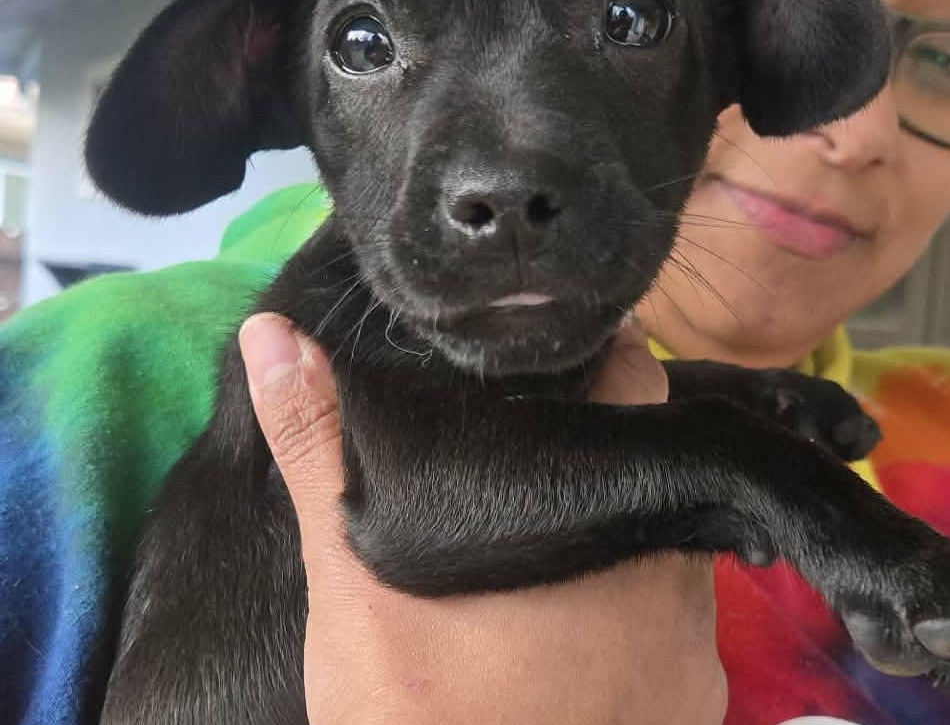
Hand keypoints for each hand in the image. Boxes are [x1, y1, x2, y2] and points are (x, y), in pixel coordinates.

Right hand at [239, 314, 725, 724]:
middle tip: (524, 425)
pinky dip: (626, 600)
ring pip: (658, 538)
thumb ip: (320, 446)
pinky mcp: (688, 709)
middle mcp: (672, 569)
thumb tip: (271, 332)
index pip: (630, 383)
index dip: (591, 354)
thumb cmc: (414, 713)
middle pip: (647, 459)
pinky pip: (667, 621)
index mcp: (603, 515)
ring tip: (537, 512)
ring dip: (608, 521)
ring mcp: (693, 650)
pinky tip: (565, 609)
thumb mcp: (350, 571)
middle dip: (591, 439)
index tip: (548, 347)